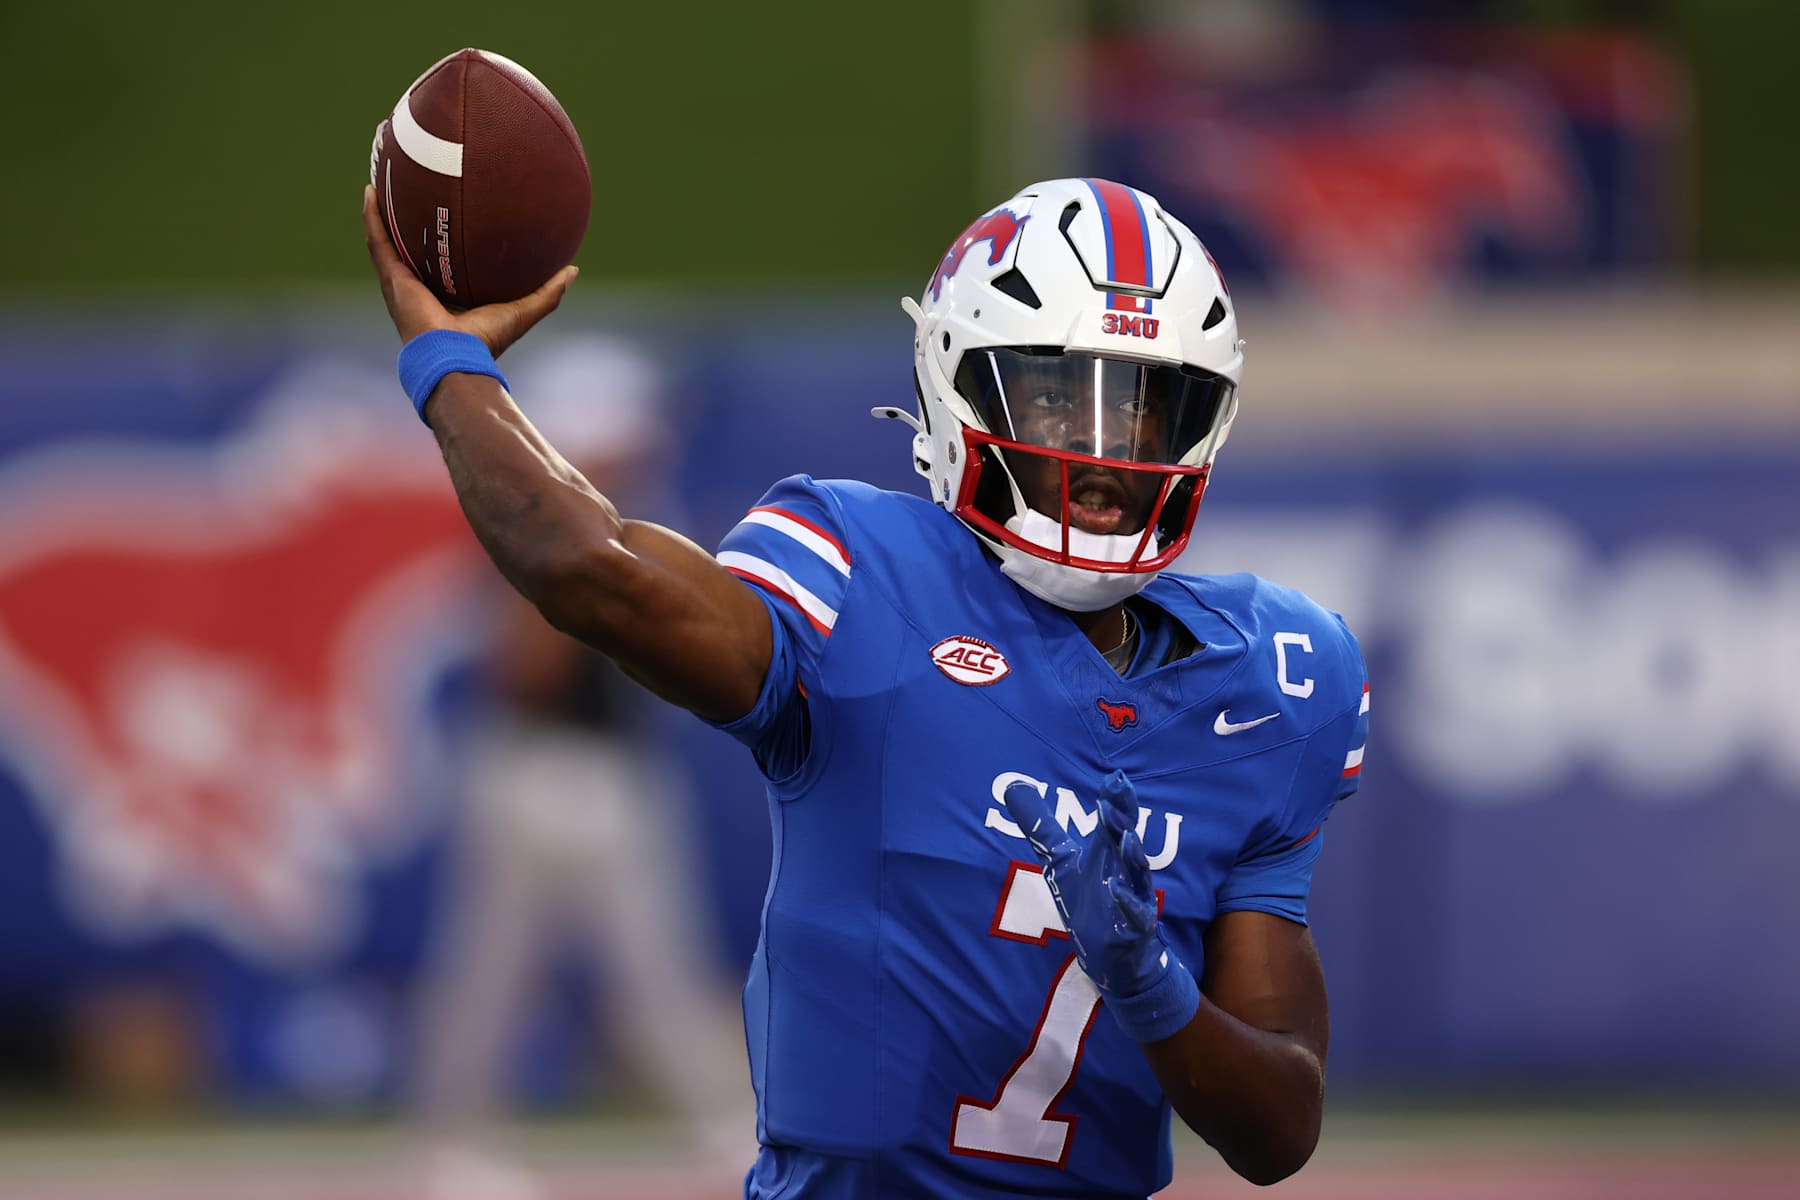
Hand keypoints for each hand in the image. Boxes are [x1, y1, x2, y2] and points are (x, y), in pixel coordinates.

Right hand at [360, 184, 577, 355]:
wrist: (456, 357)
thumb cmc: (486, 340)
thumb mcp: (523, 310)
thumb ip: (547, 291)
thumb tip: (572, 269)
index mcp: (445, 292)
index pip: (441, 259)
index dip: (441, 236)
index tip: (446, 210)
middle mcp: (419, 285)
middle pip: (410, 244)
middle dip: (407, 217)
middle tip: (409, 186)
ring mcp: (401, 281)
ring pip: (387, 238)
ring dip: (382, 210)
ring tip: (381, 178)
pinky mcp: (391, 278)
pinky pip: (377, 241)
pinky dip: (371, 217)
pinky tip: (370, 191)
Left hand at [1004, 770, 1183, 999]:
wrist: (1115, 955)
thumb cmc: (1090, 901)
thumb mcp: (1061, 862)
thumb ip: (1041, 827)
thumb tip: (1013, 786)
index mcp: (1111, 852)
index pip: (1115, 822)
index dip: (1116, 801)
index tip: (1114, 778)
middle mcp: (1126, 871)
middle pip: (1127, 842)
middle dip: (1122, 822)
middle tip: (1114, 802)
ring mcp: (1135, 900)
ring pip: (1137, 875)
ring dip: (1133, 856)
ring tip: (1126, 837)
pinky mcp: (1136, 929)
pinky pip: (1136, 915)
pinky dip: (1127, 903)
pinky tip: (1116, 890)